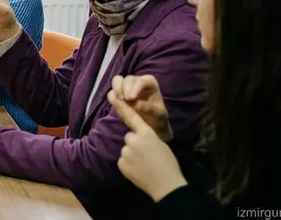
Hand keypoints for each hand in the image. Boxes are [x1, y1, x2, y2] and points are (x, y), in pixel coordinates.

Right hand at [109, 74, 171, 141]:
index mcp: (149, 82)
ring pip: (117, 80)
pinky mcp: (119, 92)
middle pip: (128, 79)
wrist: (152, 123)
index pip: (140, 81)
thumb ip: (149, 108)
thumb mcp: (158, 114)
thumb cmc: (157, 116)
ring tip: (119, 101)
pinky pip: (112, 90)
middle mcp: (138, 81)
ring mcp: (127, 85)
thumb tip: (136, 104)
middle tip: (124, 100)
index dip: (134, 88)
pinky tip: (116, 103)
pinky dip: (112, 96)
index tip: (131, 98)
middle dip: (124, 88)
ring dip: (117, 90)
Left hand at [111, 87, 187, 201]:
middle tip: (147, 155)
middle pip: (129, 136)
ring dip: (132, 155)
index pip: (132, 117)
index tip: (112, 95)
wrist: (166, 185)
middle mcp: (133, 140)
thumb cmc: (168, 164)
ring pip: (126, 149)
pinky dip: (129, 164)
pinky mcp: (121, 163)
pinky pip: (123, 160)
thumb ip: (146, 138)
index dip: (121, 106)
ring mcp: (126, 152)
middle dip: (135, 144)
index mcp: (146, 133)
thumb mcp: (160, 144)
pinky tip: (138, 170)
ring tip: (144, 164)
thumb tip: (137, 138)